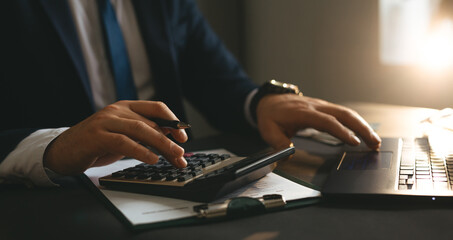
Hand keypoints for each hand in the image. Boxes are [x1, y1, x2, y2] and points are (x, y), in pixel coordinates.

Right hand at [43, 101, 187, 174]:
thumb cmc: (96, 145)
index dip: (173, 120)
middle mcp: (117, 110)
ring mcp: (106, 121)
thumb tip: (171, 140)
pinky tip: (152, 159)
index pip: (156, 107)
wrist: (62, 151)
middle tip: (182, 153)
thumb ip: (143, 134)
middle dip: (170, 140)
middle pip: (152, 122)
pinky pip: (124, 142)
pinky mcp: (96, 136)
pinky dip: (140, 151)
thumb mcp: (124, 136)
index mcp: (125, 107)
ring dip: (161, 144)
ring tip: (174, 156)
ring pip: (141, 129)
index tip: (184, 136)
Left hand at [256, 94, 380, 149]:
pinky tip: (364, 134)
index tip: (354, 142)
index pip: (326, 121)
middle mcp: (316, 107)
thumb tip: (288, 155)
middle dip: (362, 128)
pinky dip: (356, 123)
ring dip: (363, 126)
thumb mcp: (268, 130)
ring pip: (347, 113)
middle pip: (344, 114)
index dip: (341, 131)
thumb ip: (278, 143)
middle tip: (374, 143)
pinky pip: (343, 114)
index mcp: (303, 112)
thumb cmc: (270, 116)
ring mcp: (321, 106)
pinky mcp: (324, 109)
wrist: (269, 101)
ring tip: (375, 142)